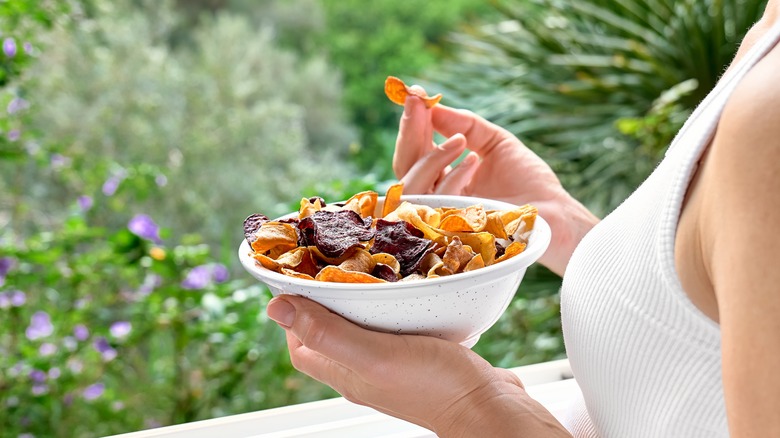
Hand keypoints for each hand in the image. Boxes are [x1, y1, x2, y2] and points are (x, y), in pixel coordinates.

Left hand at [267, 295, 569, 436]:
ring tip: (370, 268)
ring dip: (362, 300)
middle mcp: (365, 373)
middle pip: (331, 334)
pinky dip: (395, 306)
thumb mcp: (374, 354)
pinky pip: (398, 328)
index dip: (294, 315)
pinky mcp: (422, 358)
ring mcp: (394, 367)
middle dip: (327, 301)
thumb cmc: (434, 383)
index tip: (301, 281)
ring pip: (365, 329)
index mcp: (345, 374)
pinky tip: (408, 289)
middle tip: (336, 265)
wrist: (488, 406)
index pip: (302, 345)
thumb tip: (276, 308)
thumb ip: (327, 331)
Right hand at [393, 93, 598, 274]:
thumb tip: (432, 106)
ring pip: (412, 184)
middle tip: (418, 104)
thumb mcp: (495, 142)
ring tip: (459, 140)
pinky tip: (473, 161)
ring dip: (433, 155)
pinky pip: (435, 202)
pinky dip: (453, 177)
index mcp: (443, 178)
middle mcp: (435, 196)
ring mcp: (440, 215)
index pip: (416, 152)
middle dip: (411, 131)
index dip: (412, 124)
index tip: (413, 95)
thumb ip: (464, 125)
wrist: (552, 211)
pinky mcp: (450, 229)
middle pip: (404, 166)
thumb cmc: (527, 181)